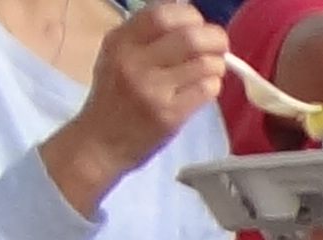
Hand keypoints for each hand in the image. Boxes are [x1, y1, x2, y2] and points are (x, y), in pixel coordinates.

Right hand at [60, 0, 228, 178]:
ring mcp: (153, 90)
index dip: (189, 15)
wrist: (101, 142)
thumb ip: (148, 37)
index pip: (161, 14)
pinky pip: (206, 90)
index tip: (198, 24)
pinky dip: (213, 85)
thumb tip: (191, 22)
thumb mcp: (118, 56)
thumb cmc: (115, 97)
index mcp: (121, 41)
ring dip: (217, 65)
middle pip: (189, 37)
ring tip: (211, 70)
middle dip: (215, 38)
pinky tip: (204, 89)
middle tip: (220, 45)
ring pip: (204, 64)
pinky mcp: (169, 115)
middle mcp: (134, 62)